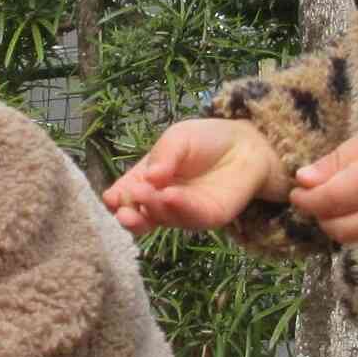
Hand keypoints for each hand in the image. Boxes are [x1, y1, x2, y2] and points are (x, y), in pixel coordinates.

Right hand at [103, 118, 288, 234]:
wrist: (245, 145)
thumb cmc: (205, 140)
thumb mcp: (177, 138)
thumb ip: (163, 155)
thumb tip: (148, 176)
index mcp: (146, 181)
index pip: (125, 195)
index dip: (117, 199)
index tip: (112, 198)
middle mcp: (161, 201)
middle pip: (140, 215)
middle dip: (130, 214)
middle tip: (125, 209)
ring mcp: (183, 212)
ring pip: (163, 218)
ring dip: (153, 208)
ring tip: (147, 194)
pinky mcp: (207, 217)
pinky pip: (191, 218)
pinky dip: (179, 208)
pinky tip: (170, 196)